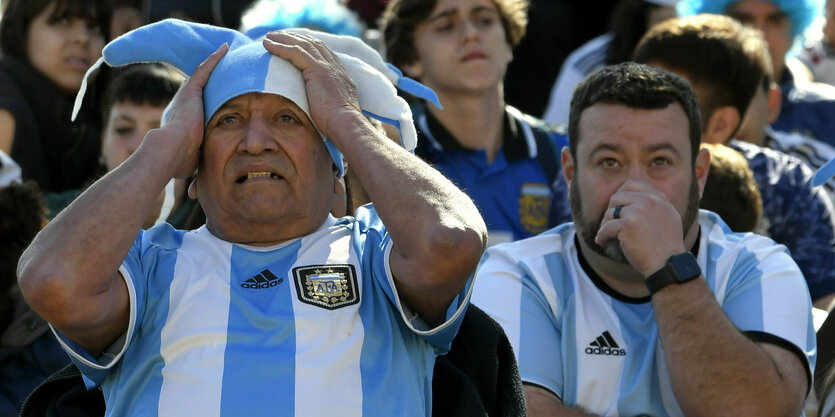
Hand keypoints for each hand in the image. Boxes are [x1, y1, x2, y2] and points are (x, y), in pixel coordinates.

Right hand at [156, 43, 227, 178]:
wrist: (168, 153)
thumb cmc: (179, 163)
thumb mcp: (193, 162)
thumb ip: (198, 166)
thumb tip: (197, 191)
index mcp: (185, 120)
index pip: (200, 106)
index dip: (209, 99)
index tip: (218, 95)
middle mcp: (184, 105)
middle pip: (203, 87)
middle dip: (214, 76)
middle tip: (228, 66)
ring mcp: (187, 97)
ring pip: (205, 75)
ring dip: (216, 63)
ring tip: (229, 51)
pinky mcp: (191, 91)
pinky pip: (206, 70)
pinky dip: (216, 59)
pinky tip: (226, 49)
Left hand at [262, 31, 362, 142]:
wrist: (346, 125)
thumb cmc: (339, 126)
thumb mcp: (334, 109)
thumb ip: (326, 102)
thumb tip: (316, 109)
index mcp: (340, 75)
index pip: (323, 52)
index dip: (307, 45)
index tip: (293, 44)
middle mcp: (335, 67)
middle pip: (313, 44)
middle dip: (295, 38)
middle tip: (278, 35)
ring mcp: (327, 67)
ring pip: (303, 45)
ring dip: (284, 39)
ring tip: (269, 36)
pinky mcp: (318, 70)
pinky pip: (295, 52)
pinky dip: (280, 47)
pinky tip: (268, 45)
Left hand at [595, 180, 686, 276]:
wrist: (669, 263)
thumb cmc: (667, 247)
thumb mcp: (668, 218)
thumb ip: (654, 205)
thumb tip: (634, 199)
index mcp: (658, 197)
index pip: (631, 184)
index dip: (620, 194)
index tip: (616, 207)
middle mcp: (648, 200)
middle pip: (617, 197)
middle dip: (611, 210)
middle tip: (609, 223)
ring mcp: (638, 211)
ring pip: (610, 212)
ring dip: (605, 224)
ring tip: (607, 235)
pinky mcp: (627, 225)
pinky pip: (606, 228)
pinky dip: (601, 236)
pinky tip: (602, 242)